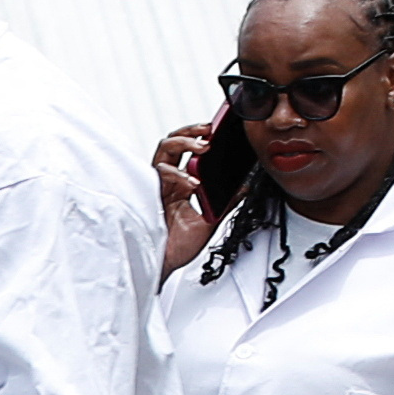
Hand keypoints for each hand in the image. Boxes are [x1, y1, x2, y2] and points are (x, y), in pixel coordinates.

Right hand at [154, 120, 219, 278]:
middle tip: (209, 128)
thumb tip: (243, 187)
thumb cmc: (177, 247)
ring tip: (203, 145)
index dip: (201, 139)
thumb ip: (224, 203)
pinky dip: (178, 175)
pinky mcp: (150, 194)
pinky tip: (192, 182)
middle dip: (191, 131)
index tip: (219, 132)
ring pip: (164, 150)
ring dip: (183, 142)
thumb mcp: (210, 221)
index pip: (188, 153)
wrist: (163, 266)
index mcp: (180, 185)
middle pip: (173, 143)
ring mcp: (158, 186)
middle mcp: (168, 182)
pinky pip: (160, 174)